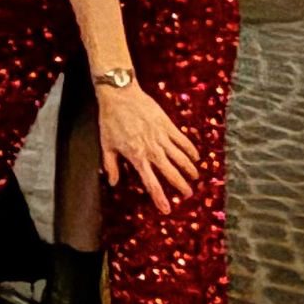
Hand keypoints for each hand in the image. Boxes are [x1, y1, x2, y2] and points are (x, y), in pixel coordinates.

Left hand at [96, 82, 200, 214]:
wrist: (120, 95)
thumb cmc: (110, 119)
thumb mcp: (106, 143)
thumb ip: (111, 165)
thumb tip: (112, 182)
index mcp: (136, 156)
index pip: (151, 182)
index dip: (160, 197)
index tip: (167, 209)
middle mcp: (152, 150)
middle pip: (171, 173)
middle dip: (181, 186)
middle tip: (188, 195)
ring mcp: (161, 137)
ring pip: (180, 159)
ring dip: (189, 170)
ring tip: (195, 178)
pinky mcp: (168, 126)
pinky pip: (183, 141)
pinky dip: (191, 151)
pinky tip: (196, 158)